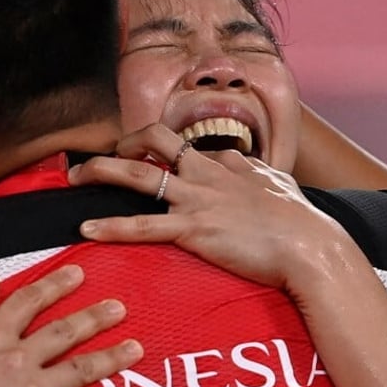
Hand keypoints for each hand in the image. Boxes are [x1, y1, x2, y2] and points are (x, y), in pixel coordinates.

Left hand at [67, 124, 354, 292]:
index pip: (186, 145)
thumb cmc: (302, 221)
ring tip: (74, 177)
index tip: (142, 156)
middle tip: (103, 156)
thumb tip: (240, 161)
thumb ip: (254, 170)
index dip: (159, 148)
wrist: (312, 247)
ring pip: (138, 175)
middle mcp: (207, 173)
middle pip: (154, 140)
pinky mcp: (194, 230)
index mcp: (227, 163)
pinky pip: (142, 227)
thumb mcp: (278, 183)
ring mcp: (198, 199)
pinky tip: (86, 229)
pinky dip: (111, 227)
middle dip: (123, 142)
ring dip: (101, 172)